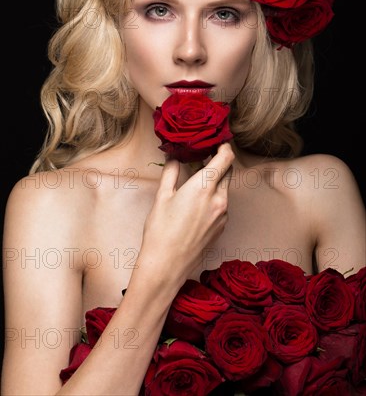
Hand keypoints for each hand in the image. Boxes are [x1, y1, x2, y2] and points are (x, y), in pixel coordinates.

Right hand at [137, 142, 234, 287]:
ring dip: (217, 180)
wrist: (167, 265)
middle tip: (205, 157)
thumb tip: (174, 156)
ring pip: (226, 189)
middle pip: (228, 171)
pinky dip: (215, 197)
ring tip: (198, 180)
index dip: (224, 146)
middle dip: (220, 162)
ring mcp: (223, 214)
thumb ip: (171, 172)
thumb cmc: (161, 231)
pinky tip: (198, 203)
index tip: (217, 141)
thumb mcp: (162, 197)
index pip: (226, 158)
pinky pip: (223, 205)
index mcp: (204, 187)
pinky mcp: (222, 227)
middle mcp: (219, 199)